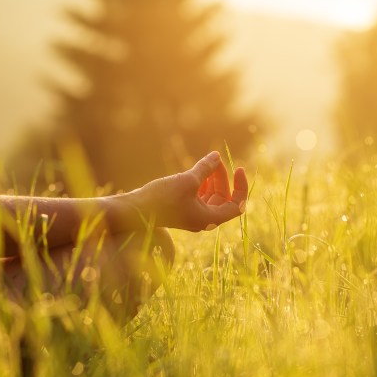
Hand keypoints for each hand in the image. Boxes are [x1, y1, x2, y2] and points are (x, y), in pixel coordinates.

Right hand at [125, 151, 247, 231]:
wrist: (135, 210)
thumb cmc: (162, 198)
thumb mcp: (187, 180)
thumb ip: (205, 168)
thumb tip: (217, 156)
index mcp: (209, 219)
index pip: (237, 205)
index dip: (241, 187)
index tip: (239, 169)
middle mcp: (204, 220)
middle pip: (223, 198)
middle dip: (222, 178)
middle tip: (215, 160)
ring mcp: (193, 215)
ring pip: (211, 196)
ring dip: (212, 179)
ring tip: (208, 162)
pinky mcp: (183, 209)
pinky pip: (200, 196)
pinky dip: (202, 183)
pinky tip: (197, 171)